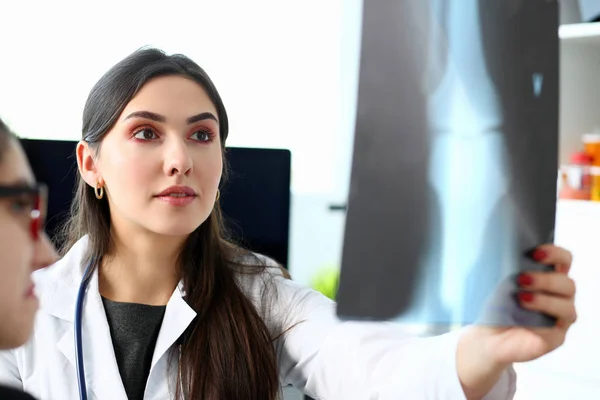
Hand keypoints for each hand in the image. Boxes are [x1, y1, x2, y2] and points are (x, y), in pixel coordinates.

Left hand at [457, 244, 575, 398]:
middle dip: (545, 279)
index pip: (563, 260)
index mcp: (548, 276)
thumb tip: (493, 241)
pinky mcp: (556, 337)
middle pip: (567, 283)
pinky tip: (526, 314)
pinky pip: (558, 327)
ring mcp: (560, 317)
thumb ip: (502, 264)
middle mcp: (559, 296)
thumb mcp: (495, 281)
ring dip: (544, 300)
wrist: (484, 335)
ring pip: (567, 305)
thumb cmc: (491, 304)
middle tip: (521, 278)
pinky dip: (543, 319)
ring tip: (521, 297)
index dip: (554, 253)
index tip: (534, 251)